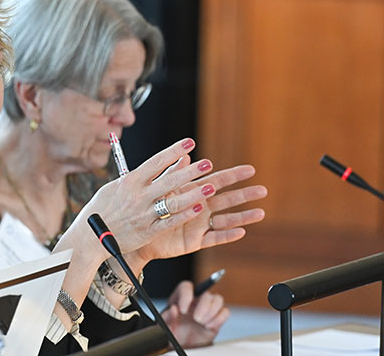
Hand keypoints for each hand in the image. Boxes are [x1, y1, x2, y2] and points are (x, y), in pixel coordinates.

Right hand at [72, 138, 214, 255]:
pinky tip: (199, 208)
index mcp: (129, 182)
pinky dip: (185, 215)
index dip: (174, 151)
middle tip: (207, 163)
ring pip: (173, 202)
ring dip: (193, 194)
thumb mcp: (113, 188)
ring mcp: (143, 214)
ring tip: (210, 187)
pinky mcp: (147, 231)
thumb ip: (133, 178)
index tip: (189, 142)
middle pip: (169, 181)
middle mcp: (138, 196)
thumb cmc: (101, 210)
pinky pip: (170, 222)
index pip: (156, 162)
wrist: (90, 237)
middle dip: (190, 172)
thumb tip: (148, 167)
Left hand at [132, 164, 266, 263]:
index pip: (215, 181)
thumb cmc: (146, 208)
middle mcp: (199, 208)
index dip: (232, 176)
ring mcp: (198, 224)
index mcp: (191, 192)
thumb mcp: (159, 189)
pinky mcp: (194, 241)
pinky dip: (227, 235)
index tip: (250, 170)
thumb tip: (184, 155)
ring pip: (225, 220)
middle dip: (244, 194)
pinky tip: (241, 231)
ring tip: (260, 213)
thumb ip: (172, 174)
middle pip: (226, 199)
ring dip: (242, 216)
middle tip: (262, 190)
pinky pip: (213, 238)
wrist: (134, 233)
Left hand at [163, 280, 228, 347]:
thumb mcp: (165, 327)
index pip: (186, 287)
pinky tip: (208, 327)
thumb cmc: (173, 332)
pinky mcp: (217, 318)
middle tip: (196, 319)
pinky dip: (219, 319)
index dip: (186, 295)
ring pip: (218, 299)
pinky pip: (225, 312)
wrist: (182, 345)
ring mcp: (207, 308)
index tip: (182, 310)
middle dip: (202, 306)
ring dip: (212, 311)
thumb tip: (173, 309)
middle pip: (205, 293)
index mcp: (181, 297)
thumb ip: (167, 318)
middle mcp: (196, 300)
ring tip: (202, 323)